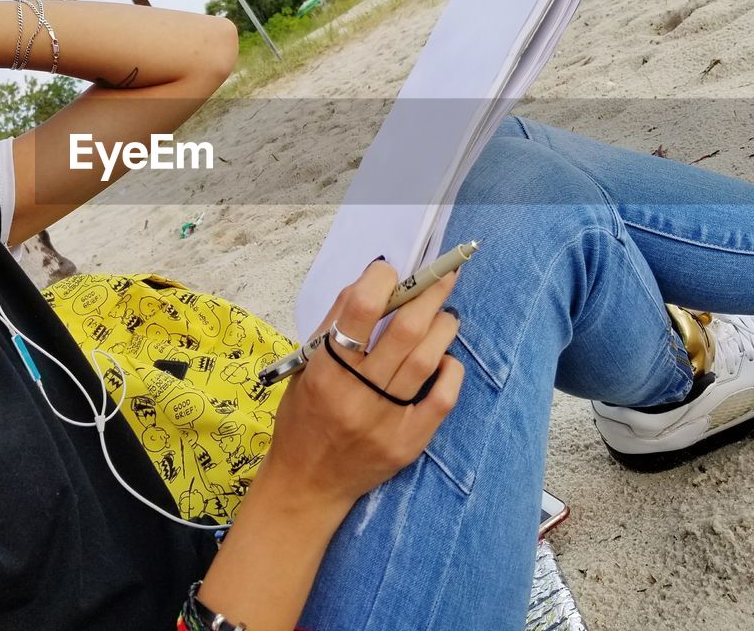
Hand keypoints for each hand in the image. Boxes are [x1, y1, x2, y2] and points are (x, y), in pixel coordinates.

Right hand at [263, 259, 463, 508]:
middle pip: (405, 330)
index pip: (360, 310)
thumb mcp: (305, 366)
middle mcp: (356, 393)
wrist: (307, 483)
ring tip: (447, 313)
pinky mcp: (408, 442)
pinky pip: (442, 399)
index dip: (382, 280)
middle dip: (430, 293)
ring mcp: (385, 420)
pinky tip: (447, 357)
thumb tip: (370, 280)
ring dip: (443, 326)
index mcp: (325, 369)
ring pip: (427, 359)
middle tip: (444, 275)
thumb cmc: (302, 416)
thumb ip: (334, 323)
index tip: (391, 271)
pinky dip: (451, 371)